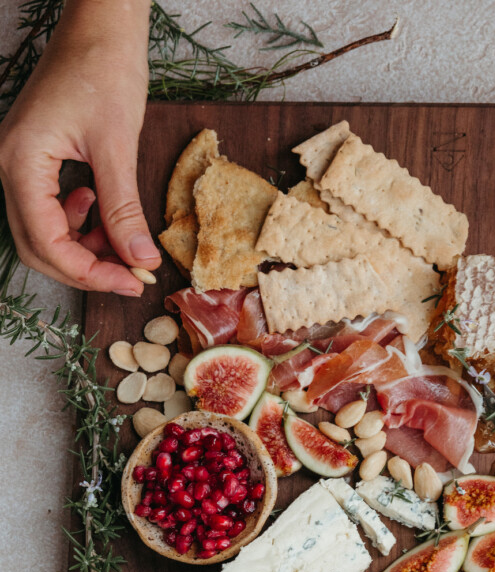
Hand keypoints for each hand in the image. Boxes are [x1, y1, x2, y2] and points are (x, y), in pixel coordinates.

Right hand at [0, 0, 158, 294]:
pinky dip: (78, 223)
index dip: (89, 273)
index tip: (131, 282)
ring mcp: (19, 162)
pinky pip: (48, 209)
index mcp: (20, 162)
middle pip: (38, 246)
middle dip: (85, 268)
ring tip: (121, 243)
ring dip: (83, 248)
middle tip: (130, 276)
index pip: (47, 243)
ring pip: (43, 232)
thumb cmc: (104, 68)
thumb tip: (140, 260)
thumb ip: (123, 210)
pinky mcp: (35, 159)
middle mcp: (9, 165)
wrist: (100, 25)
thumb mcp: (117, 146)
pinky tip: (101, 210)